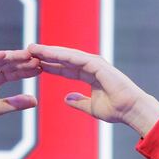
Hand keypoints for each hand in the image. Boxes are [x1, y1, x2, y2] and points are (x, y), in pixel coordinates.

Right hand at [0, 48, 39, 136]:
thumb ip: (14, 104)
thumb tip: (35, 101)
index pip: (16, 72)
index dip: (28, 71)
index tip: (42, 70)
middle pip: (10, 62)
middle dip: (23, 61)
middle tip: (38, 58)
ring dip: (11, 55)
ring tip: (25, 55)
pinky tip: (2, 54)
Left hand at [27, 43, 158, 135]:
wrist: (130, 110)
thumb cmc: (116, 110)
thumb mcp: (91, 107)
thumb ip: (79, 101)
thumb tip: (66, 98)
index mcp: (89, 75)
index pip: (66, 69)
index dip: (50, 66)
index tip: (35, 65)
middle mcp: (91, 66)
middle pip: (64, 58)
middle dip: (46, 55)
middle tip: (28, 50)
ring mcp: (94, 63)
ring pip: (67, 55)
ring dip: (49, 51)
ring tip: (33, 48)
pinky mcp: (96, 64)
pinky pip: (74, 58)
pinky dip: (60, 55)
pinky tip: (47, 53)